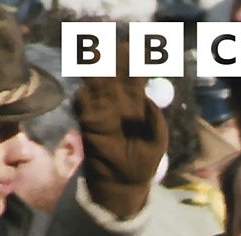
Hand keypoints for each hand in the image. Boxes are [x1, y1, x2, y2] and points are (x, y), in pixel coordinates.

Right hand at [73, 42, 168, 218]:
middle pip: (114, 73)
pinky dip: (84, 96)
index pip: (135, 75)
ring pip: (96, 83)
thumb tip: (149, 101)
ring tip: (97, 57)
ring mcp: (101, 110)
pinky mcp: (88, 122)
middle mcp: (118, 102)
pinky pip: (82, 104)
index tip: (139, 49)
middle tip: (114, 46)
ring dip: (95, 70)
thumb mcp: (158, 142)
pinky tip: (88, 91)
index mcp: (137, 103)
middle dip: (113, 58)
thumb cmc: (143, 162)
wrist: (123, 183)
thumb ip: (156, 122)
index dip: (136, 61)